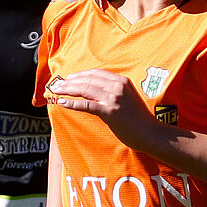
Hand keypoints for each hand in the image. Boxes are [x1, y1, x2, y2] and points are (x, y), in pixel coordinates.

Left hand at [45, 70, 160, 151]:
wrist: (150, 133)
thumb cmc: (138, 119)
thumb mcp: (126, 98)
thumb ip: (112, 92)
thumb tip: (92, 92)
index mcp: (122, 81)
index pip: (95, 73)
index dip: (79, 75)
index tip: (68, 78)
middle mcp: (117, 86)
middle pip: (87, 80)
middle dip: (69, 82)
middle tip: (56, 84)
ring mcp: (114, 98)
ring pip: (85, 89)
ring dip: (67, 89)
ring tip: (56, 91)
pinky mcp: (110, 111)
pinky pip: (86, 105)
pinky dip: (72, 103)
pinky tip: (62, 102)